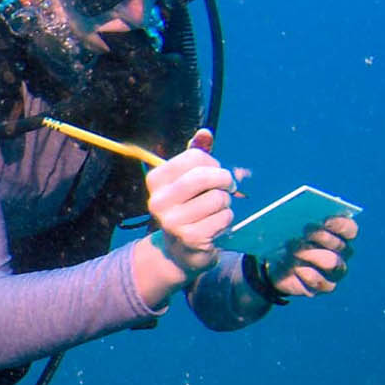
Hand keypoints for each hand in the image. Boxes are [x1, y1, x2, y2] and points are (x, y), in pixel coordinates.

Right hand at [143, 127, 238, 276]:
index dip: (213, 162)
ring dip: (226, 203)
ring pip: (218, 198)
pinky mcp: (190, 238)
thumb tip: (205, 133)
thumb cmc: (188, 207)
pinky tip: (216, 225)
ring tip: (216, 210)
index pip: (194, 156)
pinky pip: (224, 218)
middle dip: (224, 179)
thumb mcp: (188, 180)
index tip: (215, 171)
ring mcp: (172, 221)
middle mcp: (158, 201)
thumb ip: (197, 155)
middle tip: (229, 186)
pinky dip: (227, 219)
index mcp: (155, 180)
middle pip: (202, 176)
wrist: (179, 251)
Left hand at [269, 215, 358, 299]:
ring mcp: (335, 273)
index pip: (349, 229)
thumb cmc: (287, 240)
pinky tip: (295, 268)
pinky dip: (306, 274)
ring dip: (312, 255)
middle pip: (340, 246)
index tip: (324, 220)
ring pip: (332, 263)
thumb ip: (297, 219)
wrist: (275, 265)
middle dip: (322, 237)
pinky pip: (320, 282)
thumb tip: (299, 216)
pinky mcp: (324, 287)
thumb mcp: (290, 227)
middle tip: (305, 233)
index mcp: (340, 236)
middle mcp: (342, 254)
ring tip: (294, 251)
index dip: (339, 224)